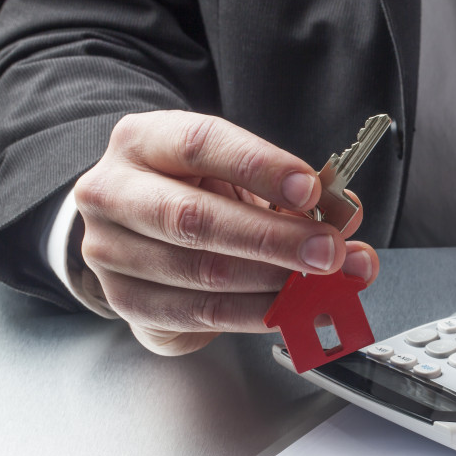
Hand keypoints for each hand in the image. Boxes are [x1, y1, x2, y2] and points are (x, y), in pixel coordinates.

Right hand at [73, 110, 379, 354]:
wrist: (133, 230)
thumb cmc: (194, 191)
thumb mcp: (234, 173)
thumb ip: (289, 190)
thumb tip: (345, 215)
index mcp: (143, 142)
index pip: (200, 145)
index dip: (260, 167)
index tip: (311, 188)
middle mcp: (113, 192)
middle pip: (195, 217)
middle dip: (273, 238)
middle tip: (329, 251)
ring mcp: (110, 251)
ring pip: (201, 272)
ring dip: (273, 283)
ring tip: (322, 284)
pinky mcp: (125, 302)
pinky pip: (201, 314)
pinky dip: (256, 313)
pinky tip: (292, 309)